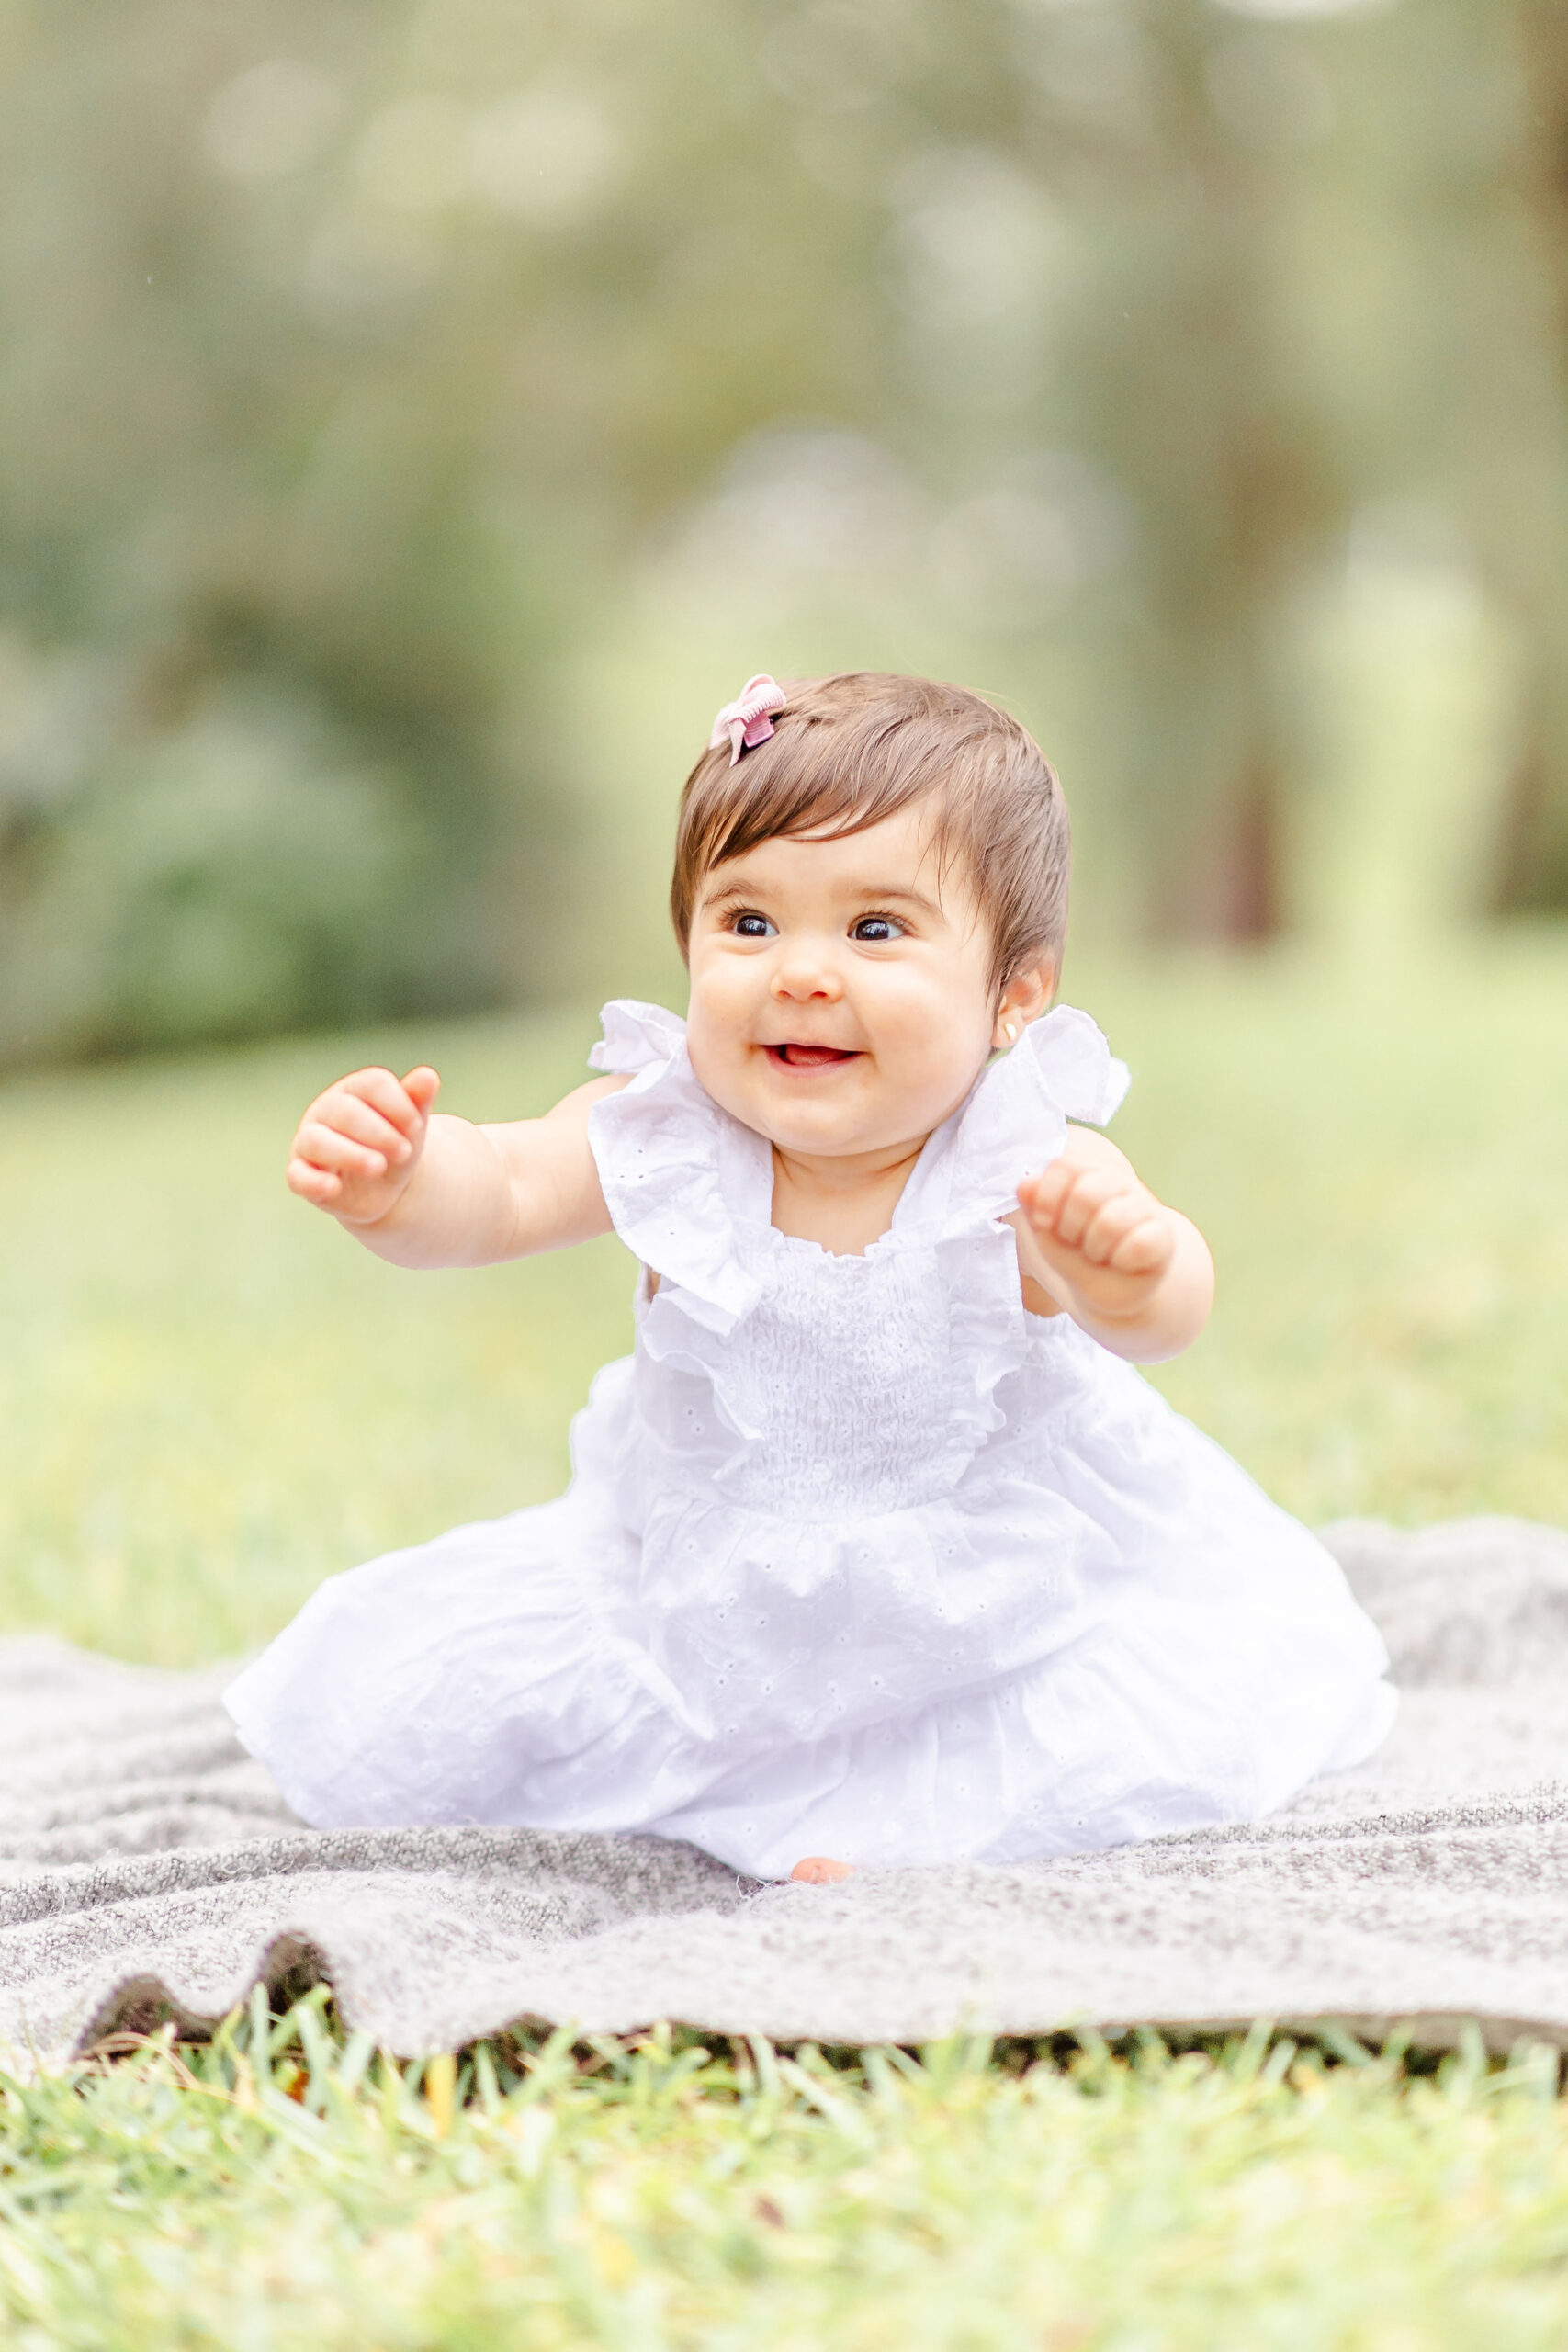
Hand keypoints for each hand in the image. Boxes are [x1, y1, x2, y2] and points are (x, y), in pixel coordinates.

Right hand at [287, 1066, 440, 1225]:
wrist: (381, 1187)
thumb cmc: (393, 1145)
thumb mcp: (410, 1126)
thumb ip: (417, 1101)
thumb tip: (429, 1075)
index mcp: (355, 1090)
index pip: (373, 1084)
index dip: (397, 1104)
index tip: (417, 1127)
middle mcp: (326, 1111)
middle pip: (345, 1111)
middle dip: (378, 1132)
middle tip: (405, 1152)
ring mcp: (309, 1142)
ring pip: (317, 1142)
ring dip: (350, 1154)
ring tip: (379, 1167)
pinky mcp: (301, 1174)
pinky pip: (298, 1176)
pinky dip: (313, 1182)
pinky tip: (334, 1188)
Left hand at [1017, 1152, 1175, 1321]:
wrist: (1110, 1291)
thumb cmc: (1077, 1256)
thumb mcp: (1047, 1234)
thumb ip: (1036, 1207)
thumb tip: (1024, 1184)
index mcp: (1086, 1174)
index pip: (1064, 1166)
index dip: (1047, 1197)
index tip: (1043, 1221)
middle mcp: (1117, 1183)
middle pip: (1085, 1194)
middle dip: (1070, 1229)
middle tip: (1077, 1243)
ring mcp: (1143, 1206)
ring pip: (1109, 1222)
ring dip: (1095, 1250)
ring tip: (1099, 1254)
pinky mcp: (1162, 1234)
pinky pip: (1136, 1245)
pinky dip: (1121, 1261)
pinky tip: (1122, 1263)